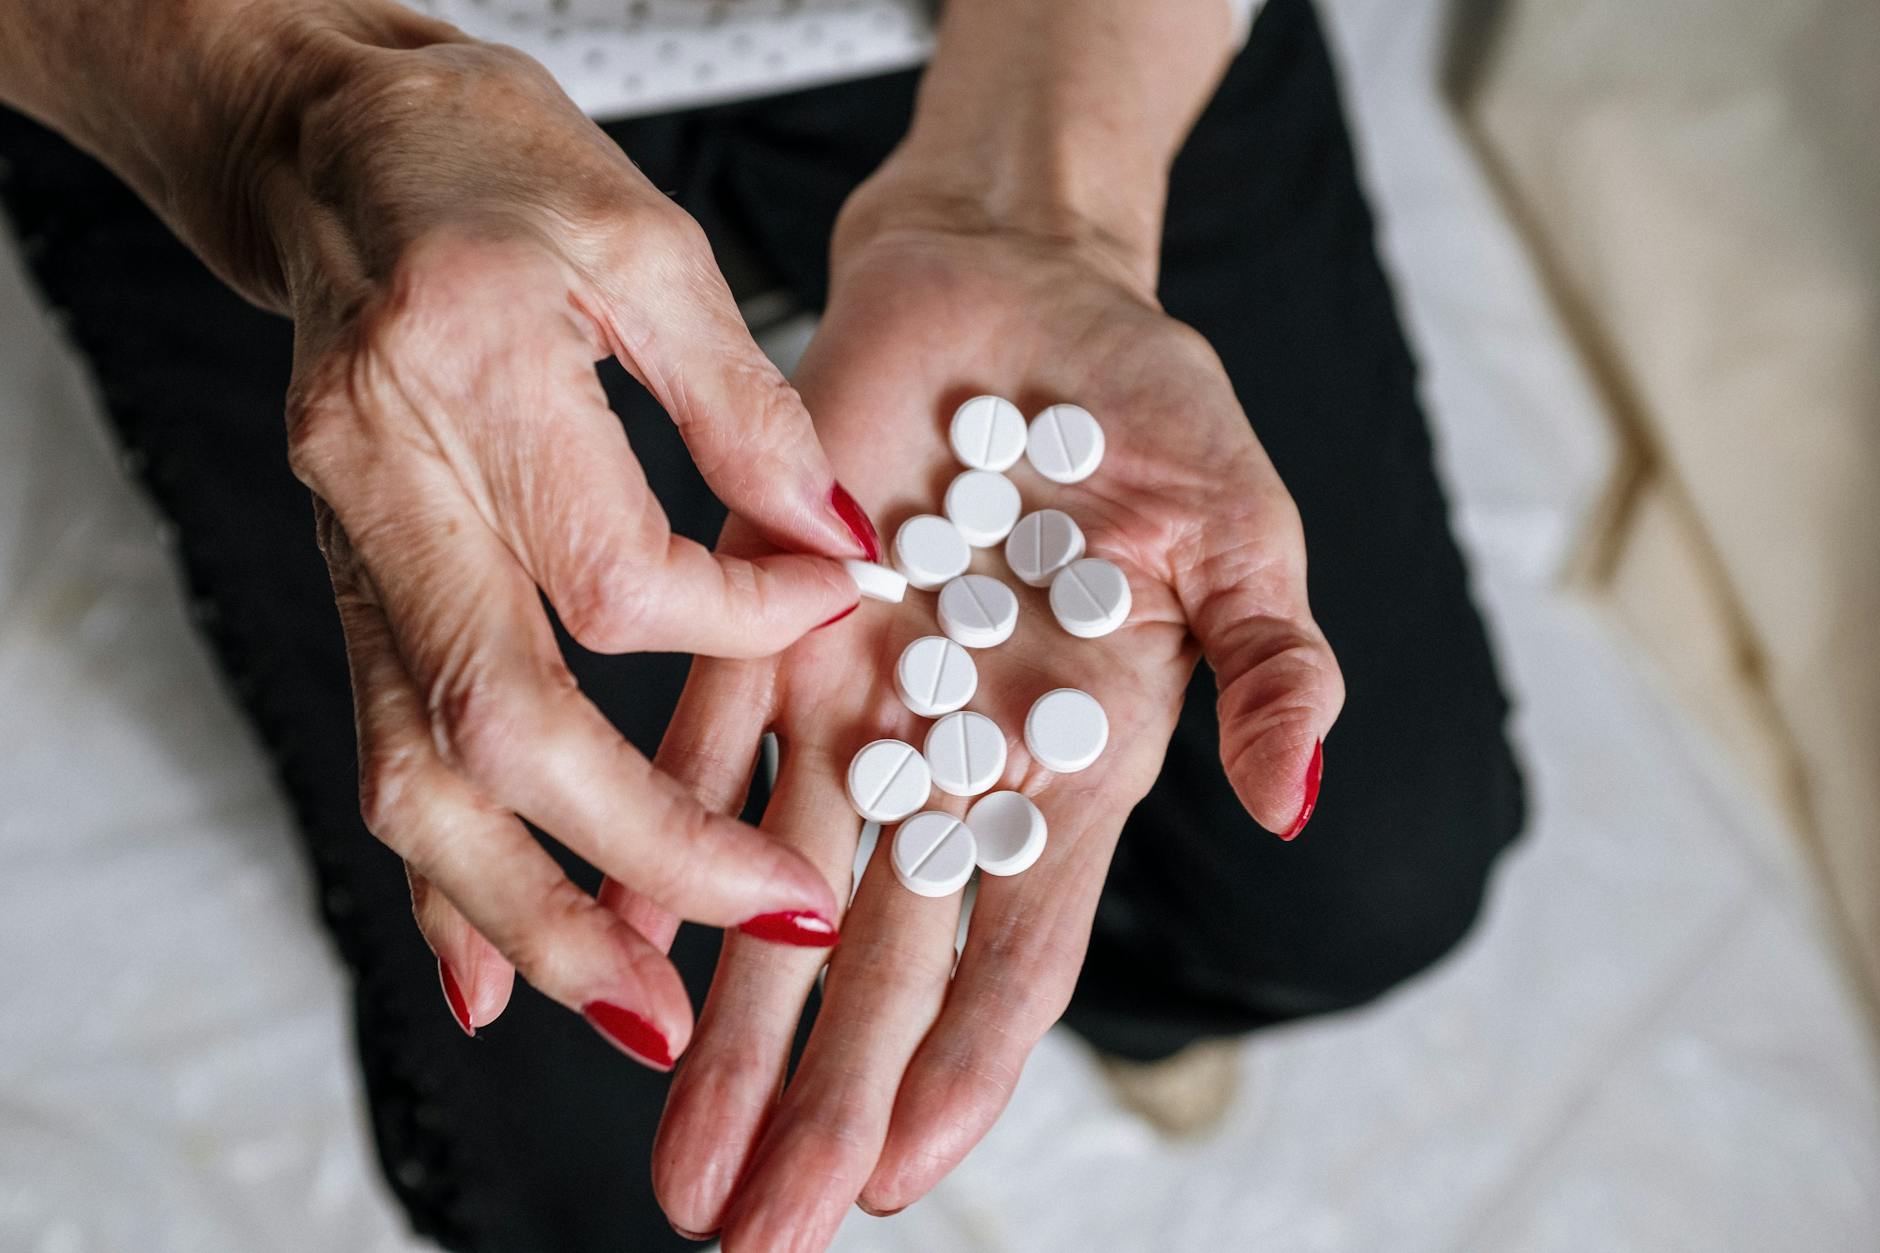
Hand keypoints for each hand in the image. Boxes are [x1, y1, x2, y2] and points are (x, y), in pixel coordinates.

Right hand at [254, 14, 881, 1055]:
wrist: (328, 148)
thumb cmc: (486, 163)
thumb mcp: (644, 239)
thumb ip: (741, 403)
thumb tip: (832, 549)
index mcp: (460, 375)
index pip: (615, 579)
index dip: (745, 625)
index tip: (832, 608)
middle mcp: (379, 484)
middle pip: (497, 728)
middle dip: (638, 855)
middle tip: (767, 922)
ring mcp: (345, 549)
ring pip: (415, 779)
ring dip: (531, 914)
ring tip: (640, 1009)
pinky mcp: (350, 585)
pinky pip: (386, 755)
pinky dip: (443, 880)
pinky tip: (497, 974)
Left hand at [620, 185, 1343, 1245]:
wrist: (1022, 284)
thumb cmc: (1153, 412)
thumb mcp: (1246, 535)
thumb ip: (1275, 668)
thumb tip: (1294, 800)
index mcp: (1074, 759)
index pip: (1017, 944)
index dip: (962, 1065)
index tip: (899, 1176)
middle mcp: (951, 755)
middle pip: (880, 958)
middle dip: (818, 1098)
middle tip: (754, 1233)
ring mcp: (854, 690)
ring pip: (776, 884)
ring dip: (726, 1023)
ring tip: (680, 1163)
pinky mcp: (770, 611)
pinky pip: (702, 737)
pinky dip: (659, 834)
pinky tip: (614, 940)